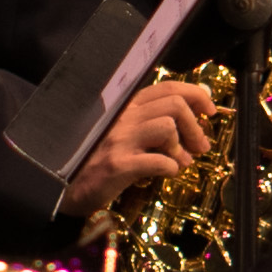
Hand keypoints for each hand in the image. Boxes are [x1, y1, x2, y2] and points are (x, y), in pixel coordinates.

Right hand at [59, 78, 211, 218]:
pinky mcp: (117, 164)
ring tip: (179, 162)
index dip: (196, 95)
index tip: (209, 111)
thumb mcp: (122, 133)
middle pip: (175, 104)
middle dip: (195, 126)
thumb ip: (151, 123)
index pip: (168, 86)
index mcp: (125, 106)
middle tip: (200, 146)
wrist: (62, 185)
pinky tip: (165, 173)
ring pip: (168, 127)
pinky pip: (158, 161)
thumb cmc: (94, 159)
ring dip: (181, 147)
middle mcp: (122, 116)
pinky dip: (170, 168)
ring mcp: (119, 139)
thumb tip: (192, 122)